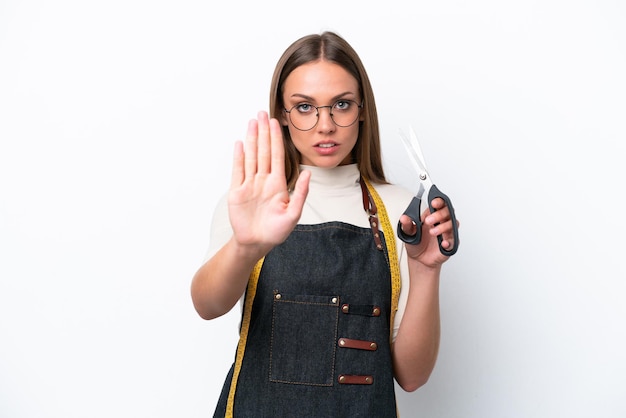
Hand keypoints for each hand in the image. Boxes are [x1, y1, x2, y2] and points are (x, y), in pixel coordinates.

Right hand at [228, 111, 309, 256]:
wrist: (256, 244)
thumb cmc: (276, 232)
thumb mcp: (293, 214)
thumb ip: (300, 193)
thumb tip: (308, 173)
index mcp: (278, 184)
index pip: (278, 156)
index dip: (277, 139)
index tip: (276, 123)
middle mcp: (264, 180)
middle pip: (264, 151)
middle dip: (264, 132)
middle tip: (262, 113)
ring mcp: (250, 184)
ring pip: (252, 156)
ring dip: (252, 139)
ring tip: (252, 122)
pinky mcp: (237, 192)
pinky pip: (238, 170)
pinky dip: (239, 157)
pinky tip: (241, 143)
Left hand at [398, 197, 458, 267]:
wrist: (419, 259)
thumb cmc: (416, 243)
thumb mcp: (408, 233)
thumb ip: (407, 225)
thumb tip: (404, 218)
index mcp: (432, 216)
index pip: (440, 204)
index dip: (439, 201)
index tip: (433, 203)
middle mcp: (441, 222)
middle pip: (448, 212)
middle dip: (439, 214)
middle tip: (428, 221)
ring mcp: (447, 233)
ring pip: (453, 224)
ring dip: (443, 227)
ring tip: (432, 232)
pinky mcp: (450, 244)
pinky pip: (454, 241)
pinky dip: (449, 241)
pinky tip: (443, 243)